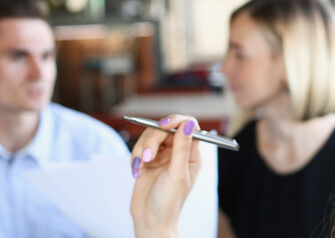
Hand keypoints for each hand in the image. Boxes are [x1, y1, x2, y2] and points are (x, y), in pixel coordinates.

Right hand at [129, 114, 201, 237]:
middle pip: (165, 128)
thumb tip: (188, 123)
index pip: (189, 125)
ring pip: (150, 136)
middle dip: (153, 140)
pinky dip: (135, 158)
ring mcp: (162, 155)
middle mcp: (178, 151)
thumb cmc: (169, 201)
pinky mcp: (148, 160)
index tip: (163, 125)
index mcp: (192, 154)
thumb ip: (182, 148)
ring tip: (141, 167)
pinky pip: (139, 147)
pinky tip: (136, 172)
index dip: (176, 121)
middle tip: (147, 157)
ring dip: (142, 150)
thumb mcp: (177, 174)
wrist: (150, 219)